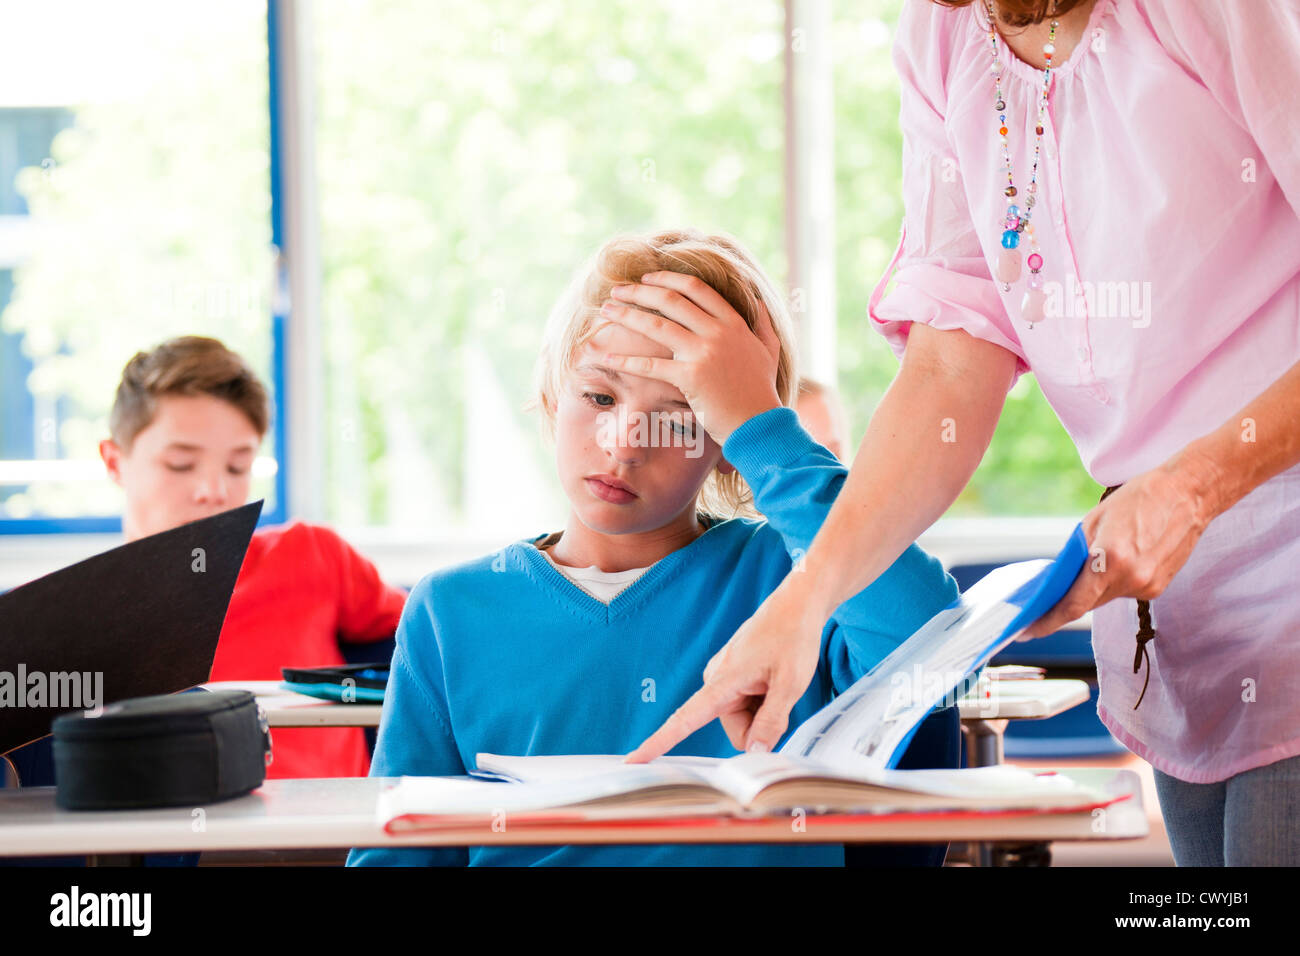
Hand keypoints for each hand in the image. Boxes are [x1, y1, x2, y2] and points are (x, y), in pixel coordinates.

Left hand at [598, 271, 781, 444]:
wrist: (760, 425)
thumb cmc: (762, 391)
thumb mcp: (769, 350)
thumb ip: (762, 322)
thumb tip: (756, 299)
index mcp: (733, 323)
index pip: (696, 289)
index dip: (667, 279)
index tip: (646, 279)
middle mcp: (718, 332)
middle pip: (670, 300)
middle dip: (638, 292)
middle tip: (617, 290)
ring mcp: (703, 353)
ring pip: (656, 325)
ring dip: (626, 315)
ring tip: (606, 310)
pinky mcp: (690, 378)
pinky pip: (650, 365)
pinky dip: (626, 361)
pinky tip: (606, 357)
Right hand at [623, 577, 825, 761]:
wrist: (796, 605)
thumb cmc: (792, 636)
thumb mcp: (790, 684)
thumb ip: (771, 722)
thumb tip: (754, 752)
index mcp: (721, 681)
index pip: (684, 720)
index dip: (658, 743)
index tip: (634, 761)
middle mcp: (716, 680)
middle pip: (736, 731)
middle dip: (760, 727)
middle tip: (781, 696)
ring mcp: (724, 679)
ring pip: (744, 721)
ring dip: (764, 713)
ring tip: (777, 682)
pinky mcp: (733, 677)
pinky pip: (746, 707)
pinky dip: (762, 703)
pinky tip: (773, 680)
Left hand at [1019, 457, 1218, 638]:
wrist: (1187, 495)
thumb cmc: (1137, 500)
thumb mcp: (1094, 521)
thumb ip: (1076, 554)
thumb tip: (1059, 580)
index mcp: (1110, 560)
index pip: (1074, 604)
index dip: (1048, 621)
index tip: (1029, 630)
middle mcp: (1131, 579)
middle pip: (1089, 602)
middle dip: (1068, 601)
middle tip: (1047, 600)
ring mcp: (1147, 586)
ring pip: (1107, 597)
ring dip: (1095, 586)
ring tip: (1098, 560)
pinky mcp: (1158, 587)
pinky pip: (1125, 591)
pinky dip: (1115, 581)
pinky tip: (1121, 559)